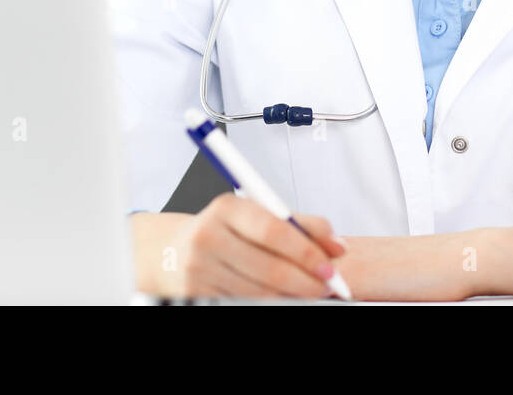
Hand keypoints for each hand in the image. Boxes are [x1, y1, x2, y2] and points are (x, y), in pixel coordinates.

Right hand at [166, 193, 347, 298]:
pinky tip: (283, 299)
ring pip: (259, 293)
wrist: (174, 250)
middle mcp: (208, 236)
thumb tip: (338, 246)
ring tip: (310, 293)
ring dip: (292, 297)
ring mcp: (199, 269)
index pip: (274, 230)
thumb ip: (301, 225)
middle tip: (329, 286)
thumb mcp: (258, 215)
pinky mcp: (196, 293)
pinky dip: (270, 304)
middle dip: (307, 282)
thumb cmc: (227, 230)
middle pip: (270, 268)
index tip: (331, 266)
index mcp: (226, 207)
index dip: (307, 251)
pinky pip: (243, 303)